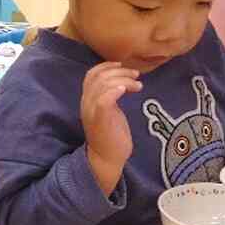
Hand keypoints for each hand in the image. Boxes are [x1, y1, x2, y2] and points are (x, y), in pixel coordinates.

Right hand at [81, 62, 141, 195]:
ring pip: (102, 85)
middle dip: (120, 72)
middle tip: (136, 76)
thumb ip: (111, 96)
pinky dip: (114, 91)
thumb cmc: (112, 136)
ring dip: (123, 80)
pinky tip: (125, 90)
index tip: (123, 66)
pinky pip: (103, 100)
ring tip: (137, 85)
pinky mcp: (100, 120)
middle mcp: (87, 103)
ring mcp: (92, 111)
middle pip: (98, 77)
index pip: (91, 75)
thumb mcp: (111, 111)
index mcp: (88, 100)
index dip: (106, 66)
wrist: (107, 159)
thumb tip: (123, 81)